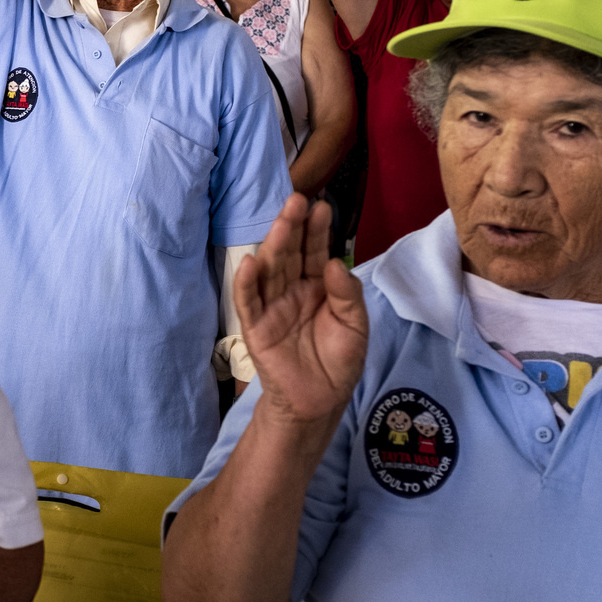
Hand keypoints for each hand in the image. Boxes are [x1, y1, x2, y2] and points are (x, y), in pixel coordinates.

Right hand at [234, 194, 368, 427]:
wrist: (320, 401)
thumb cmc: (338, 362)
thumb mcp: (355, 326)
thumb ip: (347, 295)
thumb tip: (332, 262)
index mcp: (316, 287)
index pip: (314, 252)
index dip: (317, 231)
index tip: (322, 207)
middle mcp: (291, 290)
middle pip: (289, 254)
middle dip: (293, 226)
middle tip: (298, 200)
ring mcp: (271, 306)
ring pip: (270, 270)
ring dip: (273, 244)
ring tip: (282, 222)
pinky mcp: (255, 326)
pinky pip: (248, 302)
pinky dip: (246, 283)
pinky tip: (250, 262)